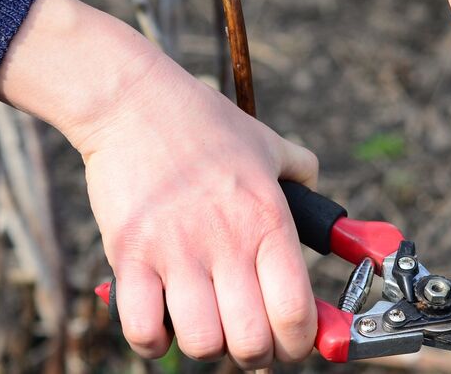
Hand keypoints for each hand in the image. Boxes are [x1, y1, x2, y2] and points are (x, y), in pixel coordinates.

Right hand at [0, 0, 318, 367]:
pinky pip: (142, 329)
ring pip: (201, 343)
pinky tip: (162, 324)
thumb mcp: (268, 144)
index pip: (295, 311)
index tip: (295, 343)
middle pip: (251, 342)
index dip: (301, 343)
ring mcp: (176, 252)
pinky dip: (154, 342)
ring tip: (208, 327)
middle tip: (251, 342)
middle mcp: (227, 242)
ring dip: (208, 347)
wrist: (136, 102)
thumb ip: (301, 172)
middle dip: (257, 356)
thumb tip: (321, 193)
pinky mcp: (129, 256)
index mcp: (269, 221)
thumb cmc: (205, 124)